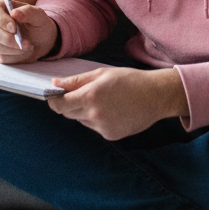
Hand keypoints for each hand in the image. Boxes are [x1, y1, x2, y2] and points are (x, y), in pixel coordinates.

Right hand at [0, 0, 57, 63]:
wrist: (42, 41)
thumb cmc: (38, 24)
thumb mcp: (39, 15)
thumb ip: (28, 11)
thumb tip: (14, 13)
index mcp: (1, 8)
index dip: (1, 19)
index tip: (14, 28)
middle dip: (8, 38)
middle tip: (25, 42)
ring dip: (14, 48)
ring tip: (28, 45)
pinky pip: (2, 57)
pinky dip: (16, 55)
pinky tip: (24, 50)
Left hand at [47, 67, 187, 140]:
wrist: (155, 96)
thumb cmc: (128, 80)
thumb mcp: (101, 74)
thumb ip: (76, 81)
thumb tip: (55, 84)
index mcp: (90, 96)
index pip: (60, 105)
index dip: (53, 101)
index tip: (53, 97)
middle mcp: (94, 115)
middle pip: (68, 114)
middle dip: (70, 105)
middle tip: (83, 94)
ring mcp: (102, 128)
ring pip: (82, 120)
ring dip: (84, 112)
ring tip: (104, 101)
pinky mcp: (110, 135)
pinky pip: (95, 127)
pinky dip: (97, 120)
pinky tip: (112, 110)